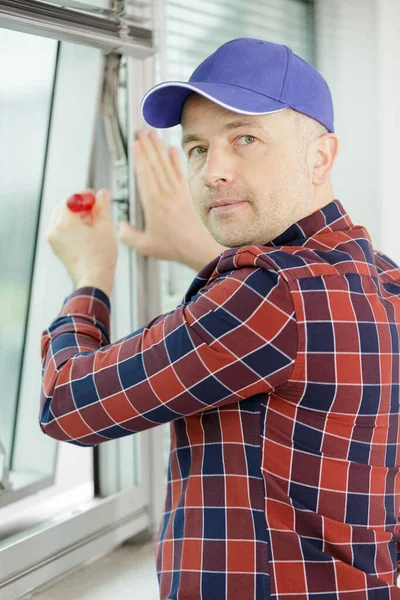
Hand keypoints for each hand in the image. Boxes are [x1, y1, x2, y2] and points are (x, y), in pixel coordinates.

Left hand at [46, 188, 117, 296]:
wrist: (94, 280)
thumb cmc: (99, 257)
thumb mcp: (105, 227)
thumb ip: (102, 207)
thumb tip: (102, 194)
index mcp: (64, 222)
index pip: (71, 199)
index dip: (84, 196)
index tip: (96, 197)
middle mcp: (54, 229)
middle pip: (65, 208)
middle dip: (80, 206)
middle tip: (96, 209)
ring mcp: (54, 240)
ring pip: (63, 219)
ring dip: (77, 217)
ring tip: (94, 223)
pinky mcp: (57, 248)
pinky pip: (62, 231)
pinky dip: (73, 228)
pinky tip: (88, 233)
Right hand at [118, 129, 226, 271]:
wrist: (200, 248)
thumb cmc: (175, 248)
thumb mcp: (145, 246)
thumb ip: (128, 235)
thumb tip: (119, 226)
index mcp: (154, 204)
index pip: (144, 174)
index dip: (139, 156)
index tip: (134, 144)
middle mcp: (166, 194)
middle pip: (155, 164)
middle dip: (147, 145)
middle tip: (141, 131)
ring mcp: (179, 192)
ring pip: (167, 164)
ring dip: (159, 148)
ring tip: (153, 134)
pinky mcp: (188, 194)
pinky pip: (181, 171)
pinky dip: (176, 158)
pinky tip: (172, 149)